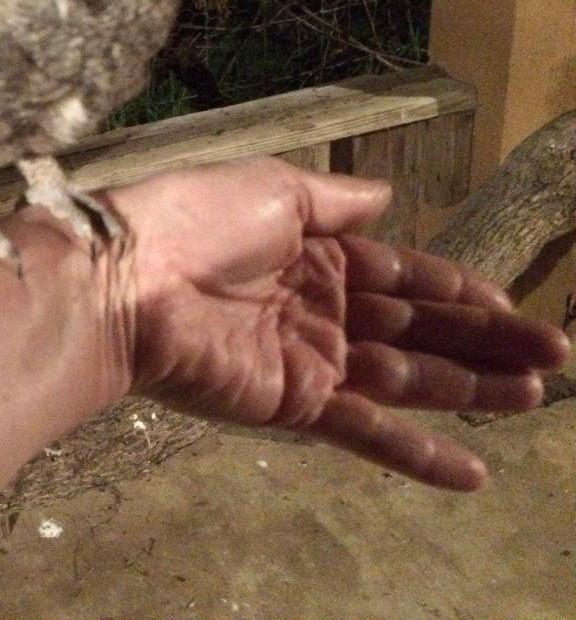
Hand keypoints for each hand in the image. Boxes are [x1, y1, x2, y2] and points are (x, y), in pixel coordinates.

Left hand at [103, 158, 569, 490]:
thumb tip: (387, 196)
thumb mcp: (271, 189)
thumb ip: (333, 201)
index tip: (510, 303)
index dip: (455, 288)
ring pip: (405, 377)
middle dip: (484, 340)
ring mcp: (308, 360)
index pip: (402, 273)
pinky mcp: (292, 405)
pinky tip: (472, 470)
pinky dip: (417, 452)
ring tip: (535, 392)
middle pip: (417, 327)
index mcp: (314, 253)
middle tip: (556, 354)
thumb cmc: (193, 221)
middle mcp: (319, 308)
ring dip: (470, 389)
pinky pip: (365, 430)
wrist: (125, 280)